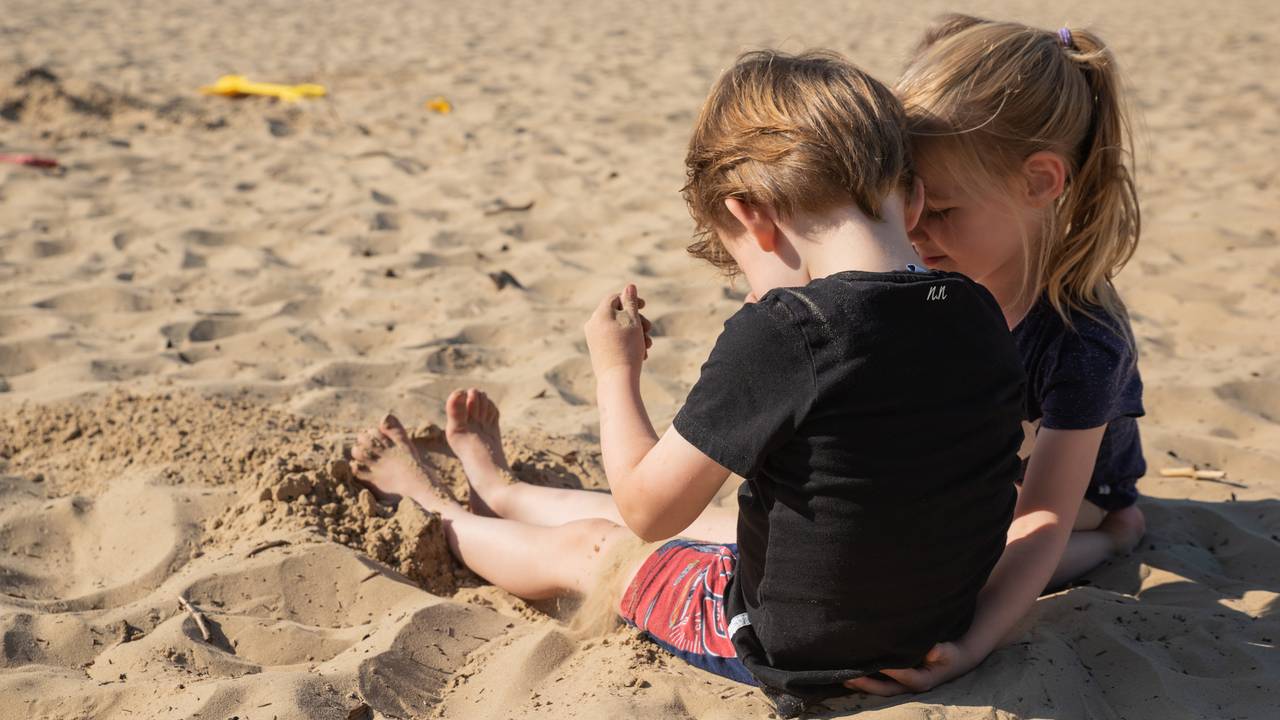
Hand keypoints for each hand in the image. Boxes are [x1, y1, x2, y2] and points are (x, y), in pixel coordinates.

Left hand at [584, 283, 652, 377]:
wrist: (617, 380)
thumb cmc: (627, 349)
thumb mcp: (633, 322)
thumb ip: (631, 302)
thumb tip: (629, 286)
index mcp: (599, 315)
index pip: (614, 298)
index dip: (631, 300)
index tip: (644, 306)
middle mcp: (592, 325)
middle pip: (617, 314)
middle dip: (637, 321)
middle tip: (649, 330)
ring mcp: (593, 339)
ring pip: (618, 329)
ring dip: (635, 334)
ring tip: (648, 346)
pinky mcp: (597, 351)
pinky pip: (614, 340)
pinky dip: (627, 342)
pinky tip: (641, 353)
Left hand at [844, 641, 978, 695]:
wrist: (953, 660)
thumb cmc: (950, 654)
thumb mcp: (949, 652)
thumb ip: (941, 652)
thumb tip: (931, 652)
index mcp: (922, 681)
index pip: (903, 676)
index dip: (890, 670)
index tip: (876, 661)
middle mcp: (909, 686)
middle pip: (885, 689)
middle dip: (866, 684)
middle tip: (848, 677)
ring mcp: (902, 685)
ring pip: (879, 688)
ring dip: (862, 684)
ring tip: (843, 677)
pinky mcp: (897, 680)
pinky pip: (879, 682)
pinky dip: (866, 679)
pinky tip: (852, 673)